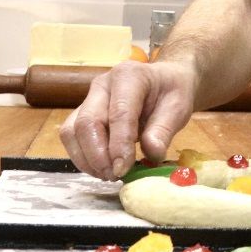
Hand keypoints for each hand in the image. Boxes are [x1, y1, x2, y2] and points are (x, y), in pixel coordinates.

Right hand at [58, 60, 196, 180]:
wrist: (163, 81)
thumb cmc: (171, 91)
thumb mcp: (178, 107)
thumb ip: (164, 130)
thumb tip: (152, 154)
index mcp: (129, 76)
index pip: (119, 113)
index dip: (119, 144)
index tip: (123, 170)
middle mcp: (102, 85)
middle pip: (87, 122)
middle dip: (97, 155)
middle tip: (115, 175)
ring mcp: (89, 98)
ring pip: (72, 131)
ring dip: (86, 159)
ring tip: (109, 174)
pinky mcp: (82, 113)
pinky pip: (72, 137)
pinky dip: (83, 158)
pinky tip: (102, 168)